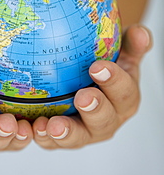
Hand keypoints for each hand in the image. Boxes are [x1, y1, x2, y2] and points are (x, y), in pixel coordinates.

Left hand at [32, 24, 151, 148]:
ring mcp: (84, 132)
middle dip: (94, 109)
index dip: (114, 80)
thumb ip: (131, 44)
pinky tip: (34, 128)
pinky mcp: (62, 138)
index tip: (98, 67)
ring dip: (66, 132)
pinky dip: (43, 138)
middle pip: (103, 120)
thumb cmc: (105, 67)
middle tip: (82, 97)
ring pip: (77, 137)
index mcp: (124, 99)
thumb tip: (140, 32)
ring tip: (53, 125)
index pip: (124, 91)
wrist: (87, 85)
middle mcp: (107, 120)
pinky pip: (53, 142)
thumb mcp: (121, 54)